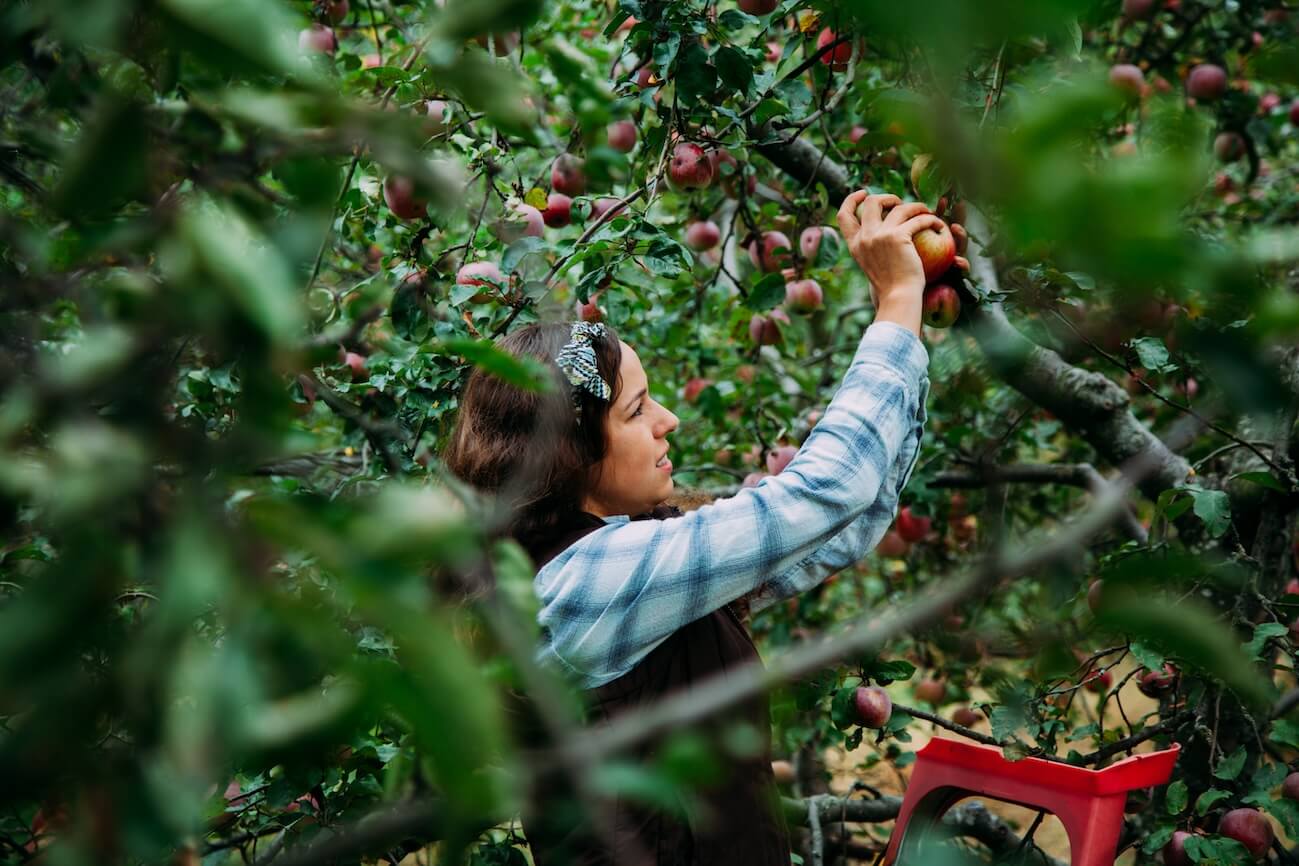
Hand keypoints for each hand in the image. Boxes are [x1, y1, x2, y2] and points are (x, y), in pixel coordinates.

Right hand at [837, 191, 946, 306]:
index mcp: (855, 245)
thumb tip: (875, 232)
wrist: (898, 298)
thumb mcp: (871, 266)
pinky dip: (931, 220)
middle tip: (901, 205)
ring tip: (926, 213)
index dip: (851, 199)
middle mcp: (864, 238)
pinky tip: (938, 226)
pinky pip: (918, 219)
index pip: (843, 215)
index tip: (863, 193)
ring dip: (916, 206)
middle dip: (888, 197)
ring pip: (899, 206)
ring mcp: (880, 236)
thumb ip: (870, 248)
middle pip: (871, 202)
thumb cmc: (889, 289)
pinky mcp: (898, 237)